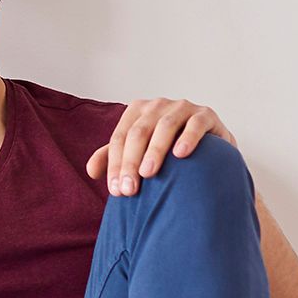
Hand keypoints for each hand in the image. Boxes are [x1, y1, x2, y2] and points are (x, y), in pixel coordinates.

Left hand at [86, 97, 236, 195]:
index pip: (120, 138)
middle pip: (138, 133)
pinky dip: (187, 138)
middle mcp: (157, 105)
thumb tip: (90, 171)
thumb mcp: (136, 152)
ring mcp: (182, 107)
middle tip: (130, 190)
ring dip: (155, 150)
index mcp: (136, 112)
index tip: (116, 191)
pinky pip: (195, 124)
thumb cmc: (165, 151)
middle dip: (131, 162)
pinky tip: (181, 154)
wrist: (207, 149)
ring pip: (164, 126)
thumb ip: (111, 158)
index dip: (115, 165)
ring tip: (148, 173)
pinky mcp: (205, 114)